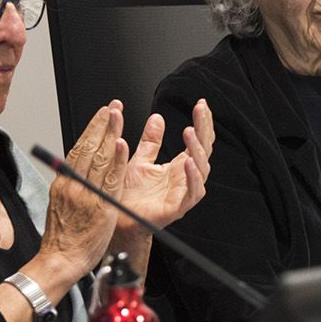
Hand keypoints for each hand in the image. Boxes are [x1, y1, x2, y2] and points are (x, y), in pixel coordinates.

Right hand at [37, 103, 128, 282]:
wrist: (60, 260)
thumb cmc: (62, 238)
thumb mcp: (61, 205)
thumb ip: (71, 186)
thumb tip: (78, 171)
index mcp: (64, 183)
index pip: (78, 149)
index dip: (91, 129)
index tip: (101, 115)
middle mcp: (73, 185)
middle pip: (88, 148)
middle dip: (101, 124)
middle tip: (112, 107)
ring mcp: (86, 195)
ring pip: (98, 159)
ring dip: (109, 134)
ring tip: (118, 116)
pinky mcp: (100, 207)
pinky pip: (110, 180)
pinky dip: (115, 161)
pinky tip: (121, 145)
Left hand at [111, 98, 212, 239]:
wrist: (116, 217)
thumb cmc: (129, 194)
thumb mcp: (140, 160)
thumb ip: (151, 141)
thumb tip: (157, 118)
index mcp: (178, 167)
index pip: (197, 140)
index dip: (201, 122)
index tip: (200, 104)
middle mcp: (185, 179)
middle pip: (203, 151)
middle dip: (204, 129)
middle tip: (200, 111)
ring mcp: (183, 193)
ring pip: (201, 170)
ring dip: (197, 150)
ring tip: (190, 132)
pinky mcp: (178, 208)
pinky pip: (192, 193)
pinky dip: (192, 178)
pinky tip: (188, 163)